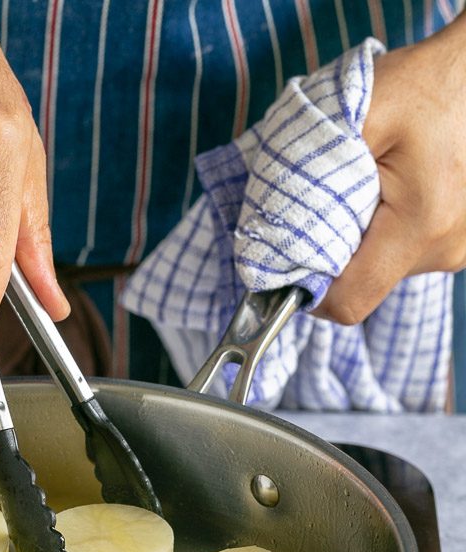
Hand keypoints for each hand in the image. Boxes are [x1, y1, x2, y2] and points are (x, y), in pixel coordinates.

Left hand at [317, 14, 465, 324]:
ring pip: (382, 270)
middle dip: (333, 252)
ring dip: (360, 237)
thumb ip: (313, 174)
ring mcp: (459, 249)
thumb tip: (271, 235)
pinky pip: (404, 253)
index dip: (309, 292)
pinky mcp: (461, 241)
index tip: (287, 260)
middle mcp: (446, 249)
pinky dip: (384, 230)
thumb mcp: (360, 113)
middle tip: (327, 201)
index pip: (349, 302)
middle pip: (363, 285)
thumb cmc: (425, 83)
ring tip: (364, 187)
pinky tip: (388, 191)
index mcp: (422, 225)